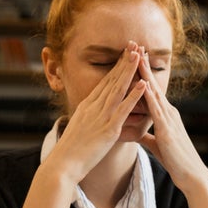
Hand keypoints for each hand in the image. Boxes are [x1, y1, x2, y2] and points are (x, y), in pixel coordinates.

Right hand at [47, 42, 146, 183]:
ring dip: (130, 71)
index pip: (104, 81)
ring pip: (118, 89)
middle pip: (112, 79)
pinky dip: (134, 95)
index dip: (116, 66)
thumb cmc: (70, 150)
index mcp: (87, 106)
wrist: (63, 163)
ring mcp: (101, 117)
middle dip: (124, 61)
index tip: (124, 53)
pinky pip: (124, 109)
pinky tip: (144, 85)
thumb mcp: (78, 128)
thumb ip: (86, 118)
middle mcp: (94, 107)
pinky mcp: (109, 129)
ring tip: (139, 55)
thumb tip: (90, 114)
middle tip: (134, 44)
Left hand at [137, 48, 206, 188]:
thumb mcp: (158, 144)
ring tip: (137, 57)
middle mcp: (168, 113)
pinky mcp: (167, 131)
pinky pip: (156, 111)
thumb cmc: (176, 161)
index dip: (142, 74)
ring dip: (145, 75)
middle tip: (135, 46)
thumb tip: (139, 132)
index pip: (151, 90)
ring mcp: (169, 120)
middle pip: (153, 85)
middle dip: (143, 66)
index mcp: (165, 116)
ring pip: (154, 93)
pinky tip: (143, 86)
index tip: (134, 58)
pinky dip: (149, 97)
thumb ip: (149, 136)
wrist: (192, 176)